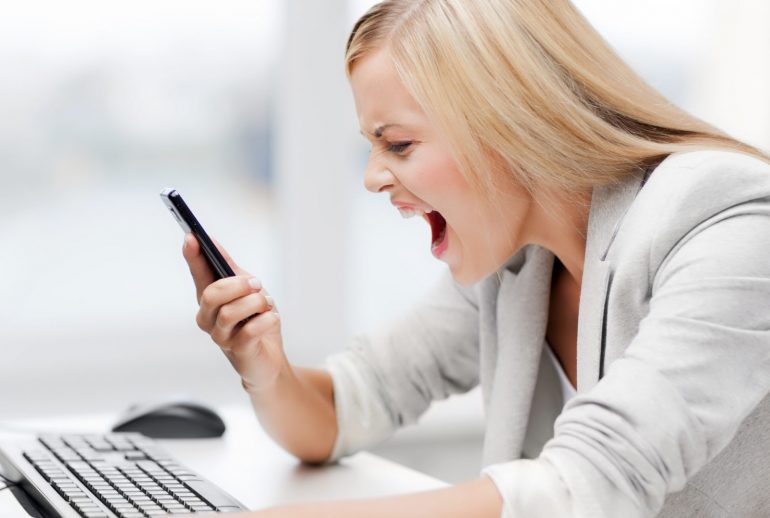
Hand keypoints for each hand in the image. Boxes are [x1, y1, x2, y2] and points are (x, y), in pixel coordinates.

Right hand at [182, 234, 286, 392]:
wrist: (269, 360)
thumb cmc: (255, 321)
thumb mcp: (246, 289)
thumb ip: (229, 268)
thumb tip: (211, 242)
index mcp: (210, 299)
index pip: (197, 274)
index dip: (193, 256)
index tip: (191, 237)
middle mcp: (209, 318)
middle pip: (211, 294)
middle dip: (238, 285)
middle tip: (256, 284)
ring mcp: (221, 336)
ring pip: (230, 312)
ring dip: (255, 303)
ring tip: (267, 305)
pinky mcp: (238, 351)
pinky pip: (250, 330)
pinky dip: (266, 320)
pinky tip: (271, 319)